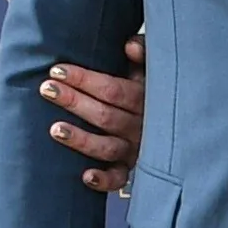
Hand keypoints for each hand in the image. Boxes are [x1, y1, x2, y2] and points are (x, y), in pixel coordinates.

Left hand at [41, 32, 145, 193]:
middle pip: (106, 116)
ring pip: (108, 147)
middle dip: (74, 101)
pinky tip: (86, 176)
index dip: (84, 80)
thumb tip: (129, 47)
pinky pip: (120, 178)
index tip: (57, 71)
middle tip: (47, 89)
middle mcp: (142, 125)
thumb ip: (144, 52)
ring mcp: (136, 149)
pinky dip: (104, 180)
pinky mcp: (131, 168)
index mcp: (146, 98)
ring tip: (54, 129)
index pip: (113, 90)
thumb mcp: (154, 65)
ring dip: (81, 139)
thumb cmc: (153, 86)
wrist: (179, 121)